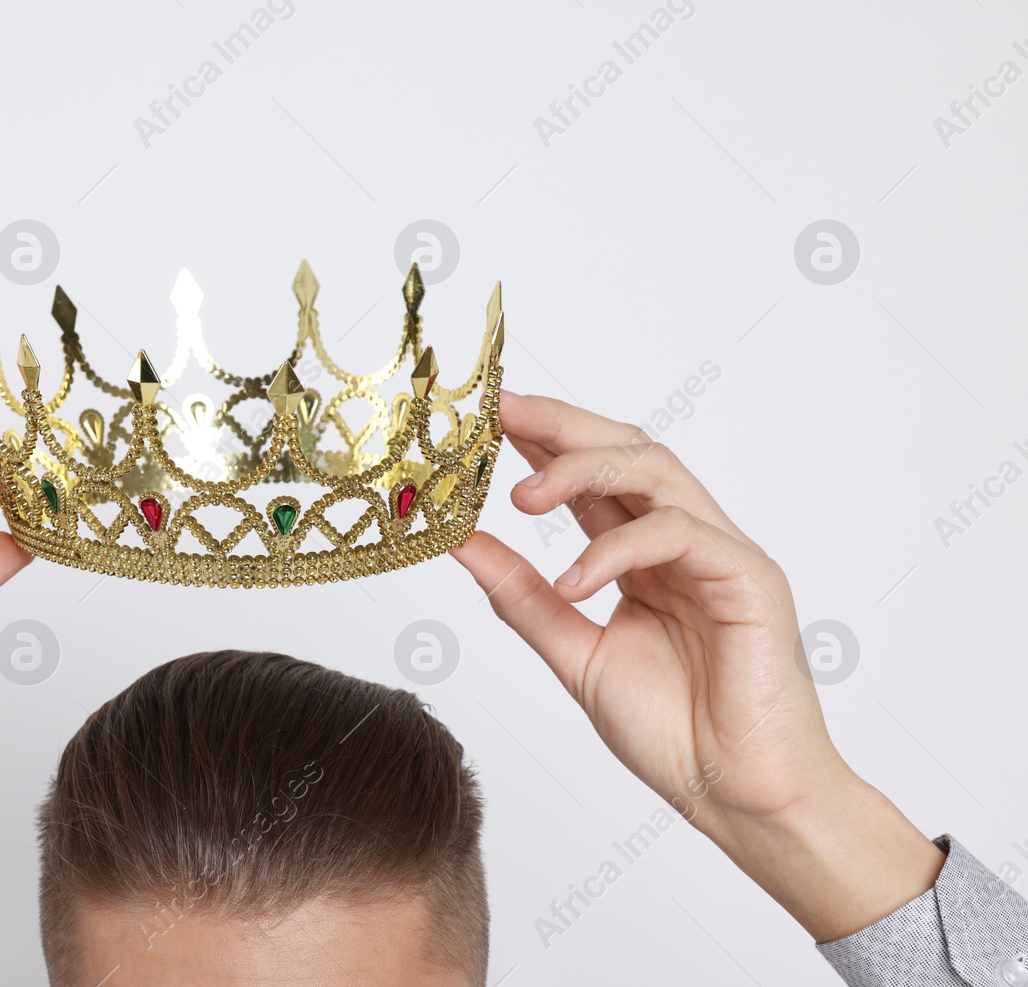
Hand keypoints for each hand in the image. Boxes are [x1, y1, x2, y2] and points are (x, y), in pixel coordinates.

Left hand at [453, 391, 940, 941]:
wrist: (739, 797)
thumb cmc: (675, 732)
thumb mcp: (575, 654)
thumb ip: (523, 596)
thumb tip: (462, 542)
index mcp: (644, 555)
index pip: (592, 475)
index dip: (541, 439)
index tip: (484, 416)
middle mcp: (684, 542)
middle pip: (626, 451)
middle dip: (560, 425)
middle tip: (500, 413)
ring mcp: (720, 554)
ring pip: (655, 473)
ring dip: (582, 471)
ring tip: (521, 497)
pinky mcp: (750, 578)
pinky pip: (679, 534)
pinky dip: (618, 550)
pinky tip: (576, 581)